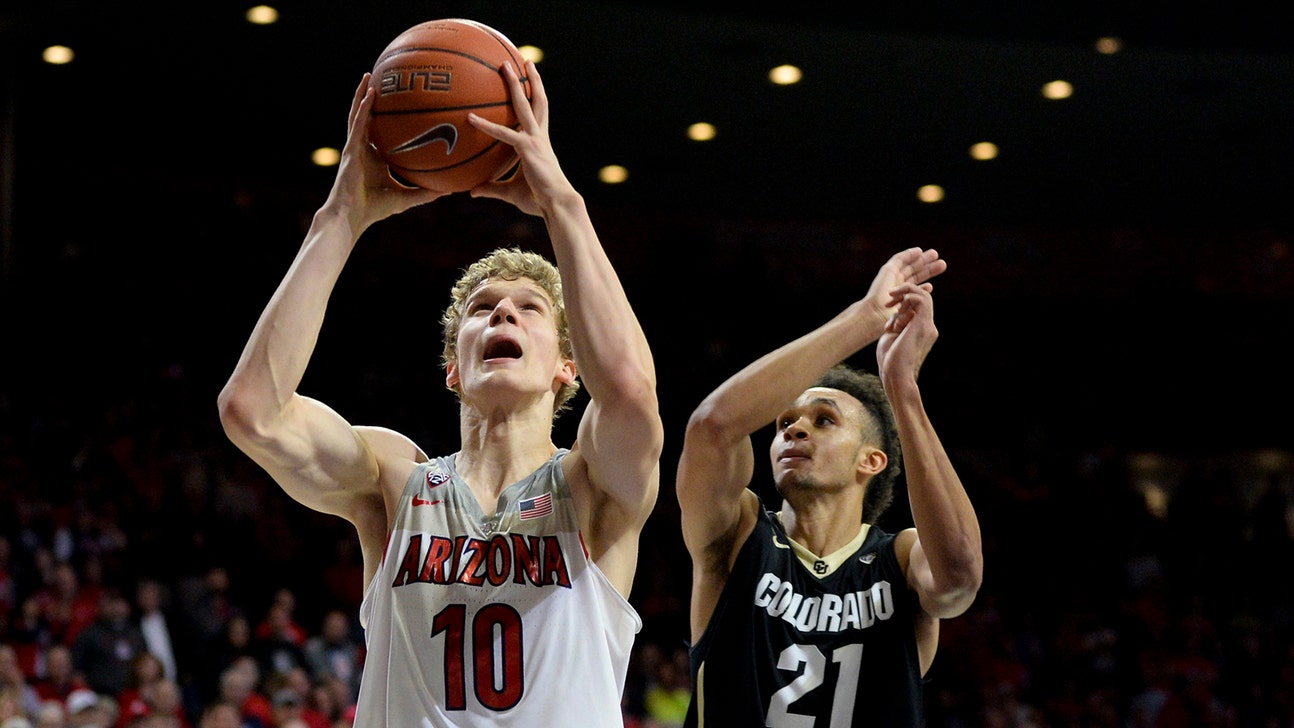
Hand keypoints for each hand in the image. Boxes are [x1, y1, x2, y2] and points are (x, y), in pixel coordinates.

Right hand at [326, 74, 443, 228]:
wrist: (352, 217)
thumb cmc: (375, 209)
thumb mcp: (406, 198)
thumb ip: (426, 193)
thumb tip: (450, 190)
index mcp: (374, 157)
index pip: (380, 132)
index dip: (385, 117)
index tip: (398, 103)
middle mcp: (363, 148)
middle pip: (366, 117)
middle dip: (370, 98)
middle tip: (382, 80)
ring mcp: (355, 147)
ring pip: (356, 114)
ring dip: (362, 94)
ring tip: (368, 76)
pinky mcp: (350, 150)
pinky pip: (358, 124)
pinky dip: (363, 109)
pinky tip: (370, 94)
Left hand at [467, 60, 574, 215]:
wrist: (557, 206)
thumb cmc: (538, 202)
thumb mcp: (510, 192)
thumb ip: (490, 188)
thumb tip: (471, 191)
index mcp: (540, 143)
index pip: (537, 114)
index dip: (534, 96)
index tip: (529, 81)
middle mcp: (539, 136)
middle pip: (537, 100)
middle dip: (530, 80)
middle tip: (524, 60)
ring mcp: (535, 140)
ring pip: (526, 105)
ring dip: (515, 84)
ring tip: (505, 64)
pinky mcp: (528, 149)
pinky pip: (503, 133)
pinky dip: (486, 125)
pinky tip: (470, 118)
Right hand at [859, 248, 945, 325]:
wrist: (876, 315)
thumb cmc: (891, 318)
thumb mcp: (910, 311)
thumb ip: (919, 301)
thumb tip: (929, 289)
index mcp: (901, 298)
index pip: (915, 289)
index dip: (925, 285)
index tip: (934, 284)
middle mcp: (896, 287)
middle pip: (915, 275)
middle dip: (929, 269)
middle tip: (942, 264)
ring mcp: (891, 278)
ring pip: (909, 266)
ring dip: (921, 260)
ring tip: (935, 254)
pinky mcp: (887, 270)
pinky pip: (899, 259)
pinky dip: (908, 254)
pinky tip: (919, 251)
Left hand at [877, 282, 937, 383]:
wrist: (895, 374)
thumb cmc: (890, 360)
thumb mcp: (893, 336)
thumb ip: (898, 323)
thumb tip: (896, 313)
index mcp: (921, 330)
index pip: (919, 306)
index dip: (904, 301)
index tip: (888, 306)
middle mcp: (928, 327)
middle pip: (921, 299)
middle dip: (903, 295)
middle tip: (888, 304)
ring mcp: (927, 325)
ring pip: (923, 296)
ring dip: (904, 296)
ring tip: (890, 308)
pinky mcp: (923, 324)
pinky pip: (922, 299)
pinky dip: (907, 297)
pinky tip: (896, 310)